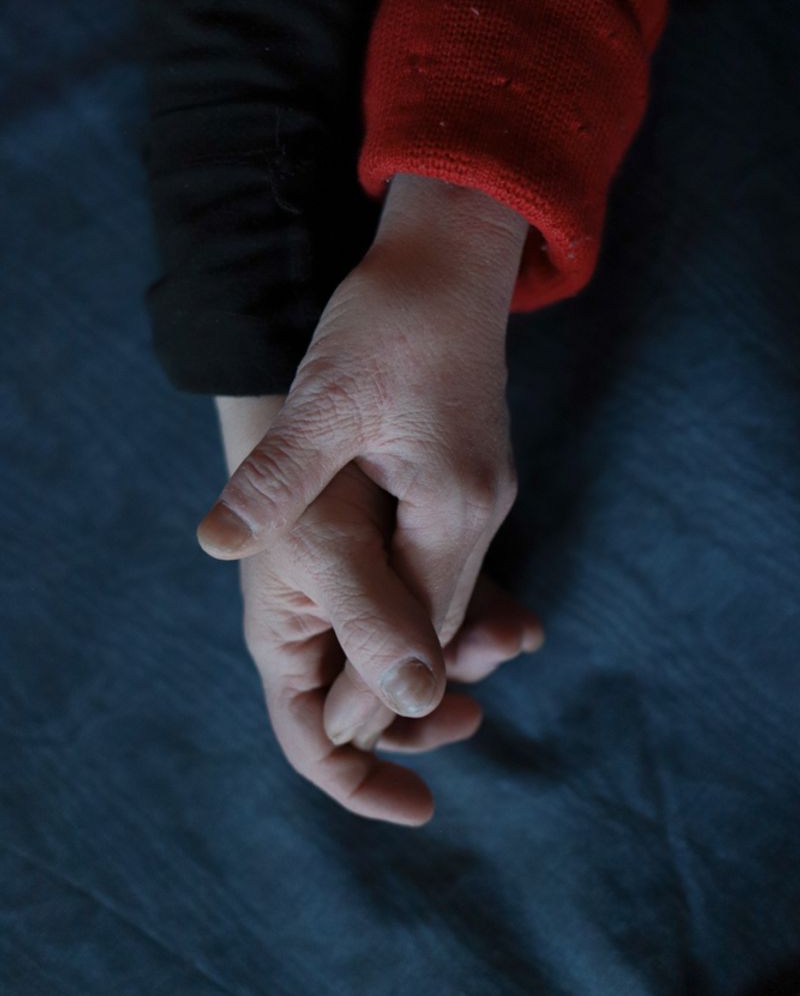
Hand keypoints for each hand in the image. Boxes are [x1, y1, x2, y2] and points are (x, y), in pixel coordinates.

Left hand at [200, 173, 530, 782]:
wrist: (451, 254)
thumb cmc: (391, 319)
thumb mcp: (326, 399)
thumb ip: (277, 479)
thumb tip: (218, 545)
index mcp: (451, 505)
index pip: (417, 626)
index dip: (377, 685)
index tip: (336, 738)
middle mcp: (480, 509)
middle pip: (439, 620)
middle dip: (395, 680)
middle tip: (347, 741)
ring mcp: (481, 490)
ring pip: (445, 590)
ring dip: (408, 640)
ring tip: (363, 693)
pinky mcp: (470, 471)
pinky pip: (446, 556)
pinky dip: (417, 594)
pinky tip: (386, 607)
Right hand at [217, 393, 542, 824]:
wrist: (333, 377)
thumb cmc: (311, 465)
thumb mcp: (334, 548)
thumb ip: (370, 626)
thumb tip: (419, 702)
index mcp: (287, 637)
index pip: (315, 741)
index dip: (363, 782)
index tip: (426, 806)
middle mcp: (320, 624)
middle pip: (370, 709)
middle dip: (424, 717)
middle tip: (475, 715)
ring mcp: (358, 592)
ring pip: (409, 657)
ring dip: (459, 663)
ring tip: (508, 640)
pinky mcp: (392, 559)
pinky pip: (432, 610)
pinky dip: (471, 620)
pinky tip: (513, 619)